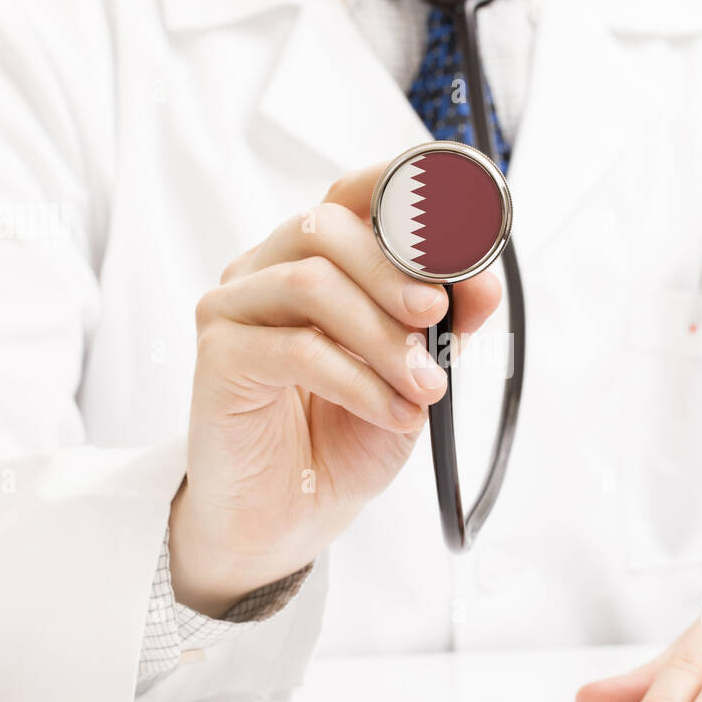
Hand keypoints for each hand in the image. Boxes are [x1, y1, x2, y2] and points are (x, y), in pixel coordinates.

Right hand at [170, 162, 501, 616]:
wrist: (290, 515)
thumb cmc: (344, 435)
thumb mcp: (415, 373)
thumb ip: (446, 323)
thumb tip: (482, 281)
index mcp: (315, 259)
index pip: (351, 194)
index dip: (400, 186)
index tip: (456, 212)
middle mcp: (267, 270)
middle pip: (325, 227)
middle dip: (394, 270)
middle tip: (437, 316)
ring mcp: (235, 309)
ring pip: (311, 283)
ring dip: (383, 337)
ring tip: (424, 386)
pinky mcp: (219, 358)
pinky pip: (296, 349)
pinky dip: (358, 381)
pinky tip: (392, 412)